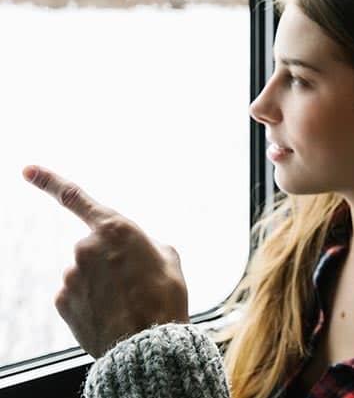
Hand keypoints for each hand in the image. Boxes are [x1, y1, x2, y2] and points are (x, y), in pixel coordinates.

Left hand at [23, 165, 188, 357]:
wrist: (147, 343)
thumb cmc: (164, 297)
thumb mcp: (168, 257)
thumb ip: (144, 243)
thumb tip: (134, 251)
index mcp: (115, 227)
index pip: (75, 197)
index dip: (48, 180)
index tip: (26, 169)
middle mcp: (85, 247)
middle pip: (92, 246)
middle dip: (108, 259)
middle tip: (134, 281)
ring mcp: (70, 275)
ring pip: (84, 271)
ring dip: (101, 282)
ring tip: (126, 301)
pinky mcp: (61, 301)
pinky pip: (75, 293)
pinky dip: (90, 300)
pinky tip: (109, 313)